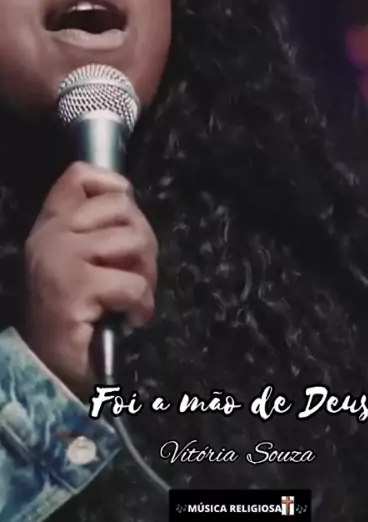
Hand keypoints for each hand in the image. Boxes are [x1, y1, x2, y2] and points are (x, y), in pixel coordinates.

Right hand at [24, 162, 156, 392]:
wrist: (45, 368)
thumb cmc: (71, 314)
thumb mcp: (79, 261)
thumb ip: (98, 231)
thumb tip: (134, 211)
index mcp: (50, 224)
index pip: (79, 175)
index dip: (113, 184)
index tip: (125, 216)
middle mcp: (51, 233)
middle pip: (121, 205)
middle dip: (144, 240)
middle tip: (139, 273)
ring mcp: (61, 256)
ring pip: (133, 240)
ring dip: (146, 273)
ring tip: (135, 296)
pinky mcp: (76, 286)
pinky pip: (133, 283)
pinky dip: (142, 305)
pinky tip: (131, 318)